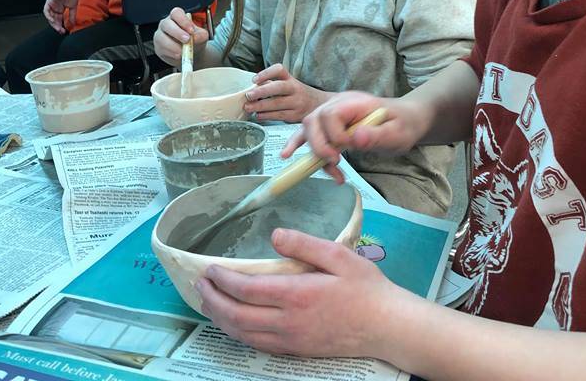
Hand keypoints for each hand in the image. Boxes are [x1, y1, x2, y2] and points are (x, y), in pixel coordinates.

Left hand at [43, 0, 78, 32]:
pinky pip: (46, 10)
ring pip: (49, 16)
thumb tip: (72, 24)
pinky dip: (48, 16)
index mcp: (60, 8)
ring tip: (58, 27)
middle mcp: (55, 7)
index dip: (60, 25)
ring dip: (53, 22)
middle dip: (57, 26)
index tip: (63, 31)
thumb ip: (71, 16)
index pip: (58, 19)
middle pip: (54, 19)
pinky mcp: (49, 1)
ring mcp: (51, 4)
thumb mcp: (73, 7)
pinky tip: (52, 20)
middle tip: (61, 31)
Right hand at [153, 7, 208, 65]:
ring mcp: (160, 35)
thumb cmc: (195, 40)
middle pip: (166, 24)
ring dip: (173, 46)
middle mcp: (166, 24)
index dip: (183, 21)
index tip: (191, 30)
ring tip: (182, 52)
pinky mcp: (158, 47)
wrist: (191, 53)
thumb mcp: (202, 36)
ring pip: (161, 38)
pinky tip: (177, 55)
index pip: (176, 13)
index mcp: (177, 17)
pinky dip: (170, 53)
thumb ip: (200, 35)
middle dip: (177, 33)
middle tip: (187, 40)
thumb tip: (195, 37)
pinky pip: (161, 49)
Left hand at [197, 228, 408, 357]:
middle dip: (212, 299)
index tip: (209, 268)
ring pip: (243, 334)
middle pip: (236, 315)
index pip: (246, 289)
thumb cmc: (366, 288)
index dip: (222, 279)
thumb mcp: (340, 256)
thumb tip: (275, 234)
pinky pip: (257, 344)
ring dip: (219, 318)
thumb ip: (306, 244)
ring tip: (208, 301)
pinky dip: (237, 332)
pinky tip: (233, 322)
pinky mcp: (295, 350)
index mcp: (296, 294)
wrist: (386, 327)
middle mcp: (287, 322)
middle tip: (199, 284)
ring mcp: (290, 340)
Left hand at [243, 64, 329, 122]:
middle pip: (278, 87)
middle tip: (249, 95)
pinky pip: (279, 115)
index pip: (279, 70)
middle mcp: (294, 89)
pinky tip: (258, 115)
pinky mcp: (295, 116)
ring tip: (249, 107)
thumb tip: (253, 89)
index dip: (266, 73)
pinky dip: (267, 116)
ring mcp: (296, 103)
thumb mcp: (289, 84)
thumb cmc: (298, 94)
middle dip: (262, 91)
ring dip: (260, 106)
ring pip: (277, 104)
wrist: (319, 105)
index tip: (255, 79)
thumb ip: (273, 85)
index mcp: (291, 79)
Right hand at [283, 92, 426, 182]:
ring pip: (308, 129)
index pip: (330, 115)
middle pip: (313, 121)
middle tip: (336, 162)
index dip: (335, 136)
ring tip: (333, 171)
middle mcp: (338, 105)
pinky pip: (308, 134)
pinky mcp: (330, 127)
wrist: (405, 121)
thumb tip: (355, 138)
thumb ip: (377, 135)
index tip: (349, 150)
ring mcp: (331, 115)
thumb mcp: (397, 133)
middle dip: (319, 146)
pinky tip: (287, 155)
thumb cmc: (403, 125)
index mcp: (354, 102)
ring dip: (314, 152)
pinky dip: (297, 144)